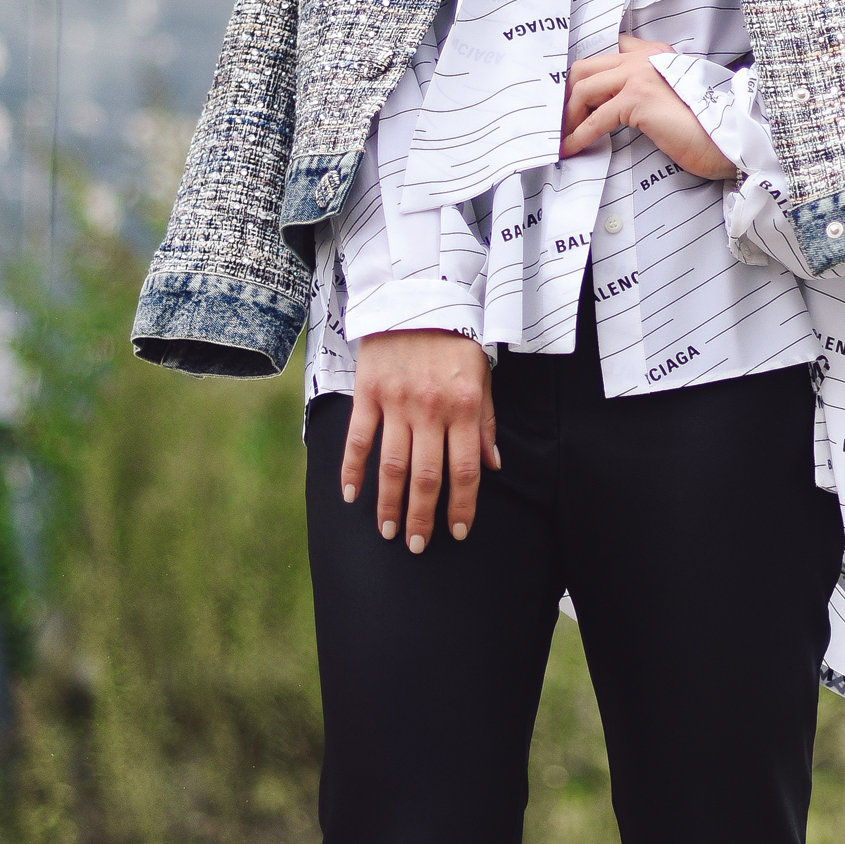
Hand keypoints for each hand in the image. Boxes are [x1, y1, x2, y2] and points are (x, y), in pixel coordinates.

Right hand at [341, 331, 499, 550]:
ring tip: (387, 532)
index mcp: (462, 409)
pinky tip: (351, 495)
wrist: (417, 297)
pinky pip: (359, 439)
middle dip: (421, 517)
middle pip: (425, 477)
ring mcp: (396, 403)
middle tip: (416, 546)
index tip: (457, 533)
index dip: (461, 507)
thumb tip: (492, 467)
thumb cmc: (455, 341)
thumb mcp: (481, 379)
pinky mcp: (368, 393)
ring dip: (388, 504)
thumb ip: (485, 424)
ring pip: (391, 465)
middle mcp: (430, 411)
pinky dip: (352, 469)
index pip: (464, 471)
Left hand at [560, 34, 735, 178]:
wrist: (731, 138)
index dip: (583, 76)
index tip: (568, 99)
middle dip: (565, 96)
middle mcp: (645, 56)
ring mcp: (640, 74)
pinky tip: (572, 149)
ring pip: (583, 88)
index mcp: (655, 53)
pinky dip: (579, 136)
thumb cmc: (707, 126)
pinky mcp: (638, 99)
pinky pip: (596, 119)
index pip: (608, 52)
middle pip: (585, 67)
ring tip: (562, 138)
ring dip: (568, 117)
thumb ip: (651, 88)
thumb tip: (615, 105)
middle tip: (559, 122)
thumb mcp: (675, 97)